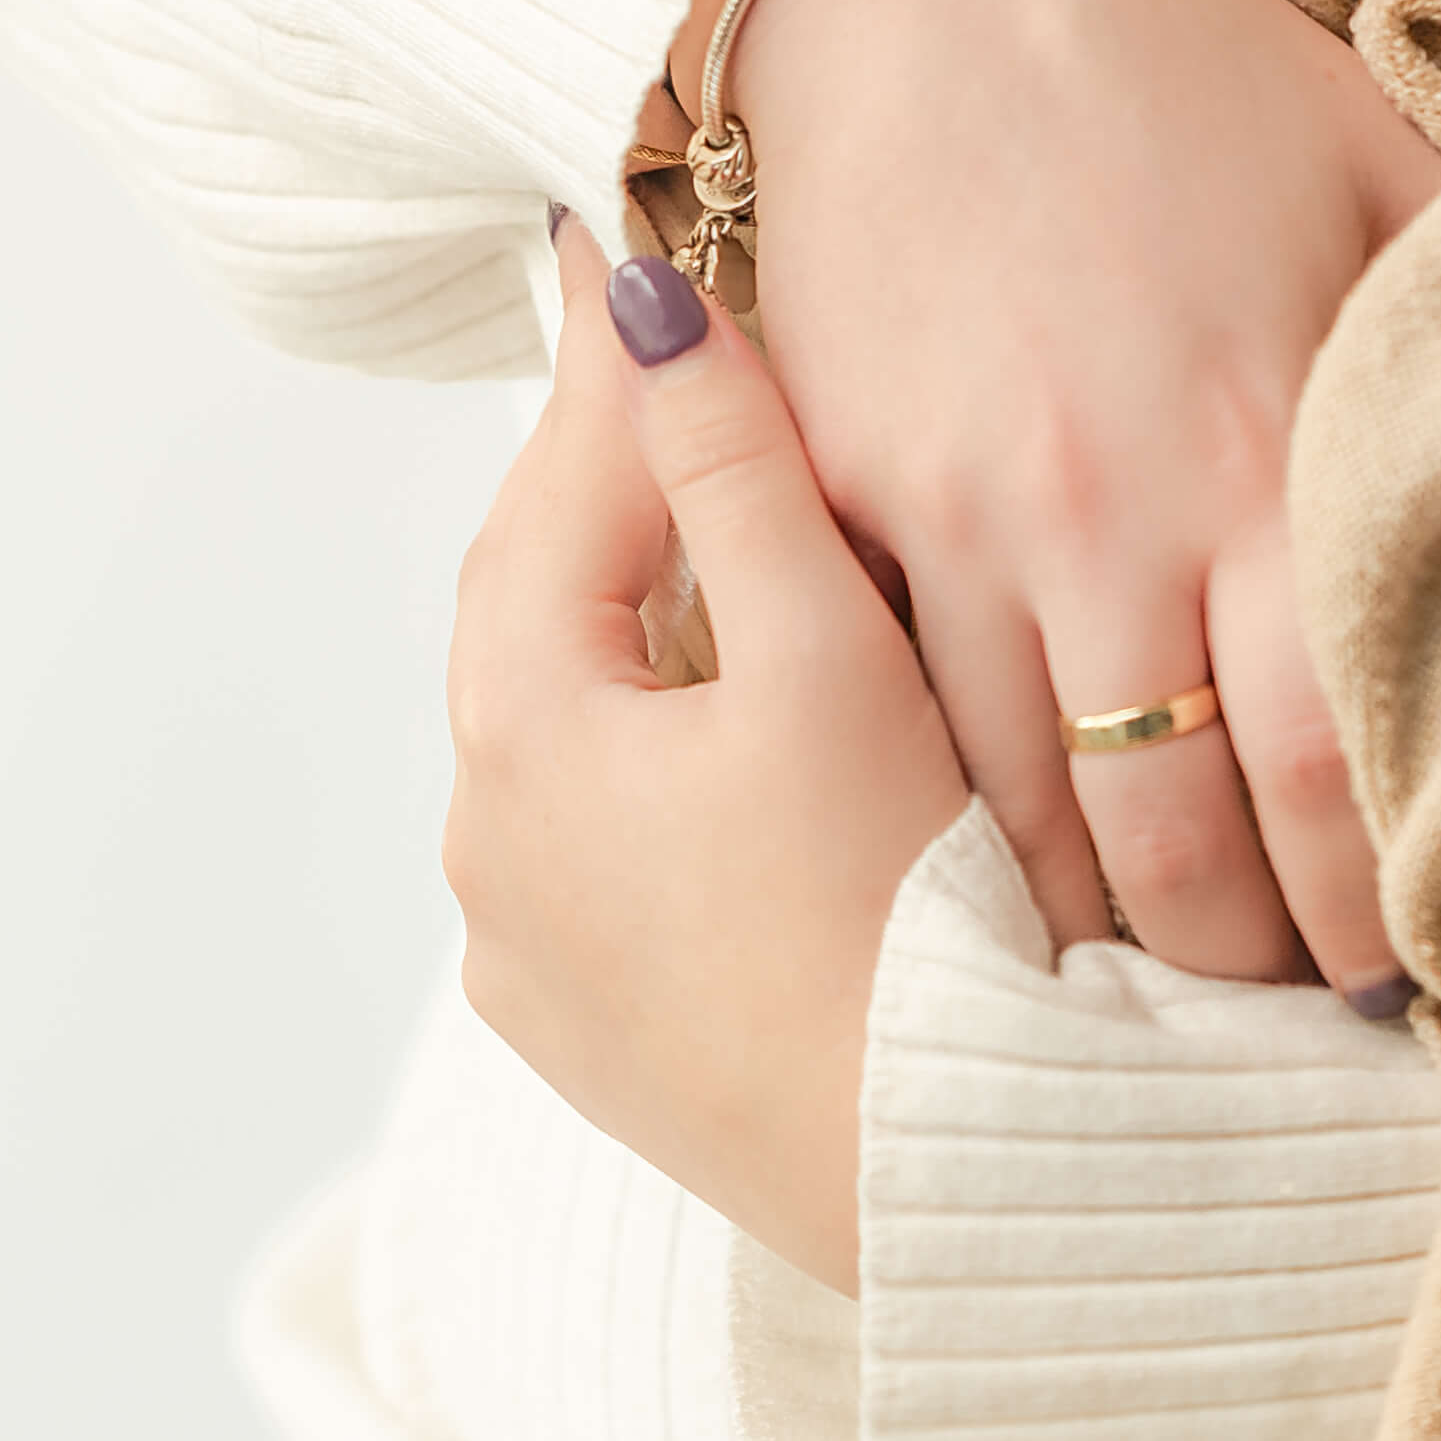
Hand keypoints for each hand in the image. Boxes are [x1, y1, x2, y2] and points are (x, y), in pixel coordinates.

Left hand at [444, 226, 964, 1289]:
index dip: (624, 373)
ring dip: (633, 619)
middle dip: (606, 485)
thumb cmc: (898, 911)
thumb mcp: (825, 658)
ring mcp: (533, 957)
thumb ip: (736, 468)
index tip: (655, 262)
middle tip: (675, 365)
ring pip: (571, 730)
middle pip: (539, 610)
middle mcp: (488, 853)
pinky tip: (736, 723)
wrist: (951, 1178)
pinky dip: (656, 749)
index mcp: (520, 740)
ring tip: (714, 521)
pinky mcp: (600, 1033)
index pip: (560, 496)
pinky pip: (604, 840)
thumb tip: (641, 300)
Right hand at [730, 0, 1437, 989]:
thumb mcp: (1388, 167)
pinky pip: (911, 735)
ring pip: (1037, 819)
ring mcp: (977, 517)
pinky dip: (969, 845)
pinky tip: (1021, 902)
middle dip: (1257, 969)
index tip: (1434, 971)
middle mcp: (1125, 505)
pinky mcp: (855, 506)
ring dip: (1112, 942)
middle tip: (1313, 1029)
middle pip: (1193, 836)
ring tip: (1178, 1004)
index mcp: (1280, 436)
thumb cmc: (1180, 65)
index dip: (1389, 898)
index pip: (1351, 755)